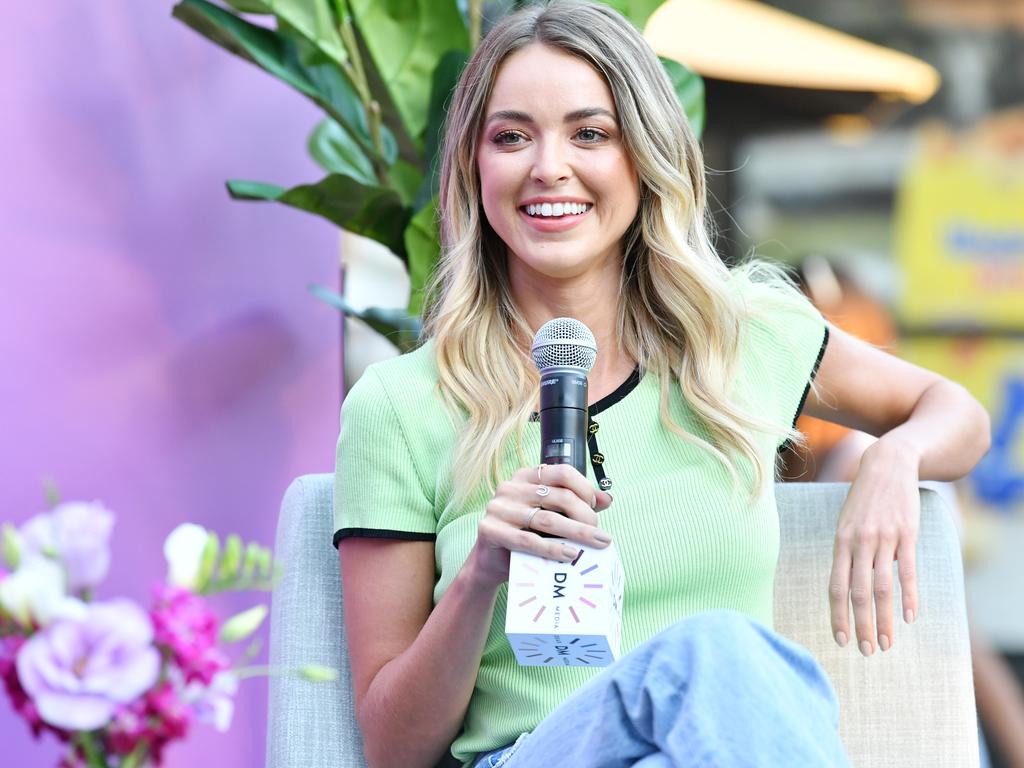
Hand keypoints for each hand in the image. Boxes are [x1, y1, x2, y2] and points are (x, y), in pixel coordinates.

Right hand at [468, 464, 612, 589]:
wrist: (492, 562)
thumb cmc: (525, 535)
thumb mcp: (550, 516)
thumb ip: (576, 505)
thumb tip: (607, 498)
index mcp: (525, 477)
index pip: (563, 472)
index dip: (584, 488)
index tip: (596, 507)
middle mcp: (510, 487)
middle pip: (559, 497)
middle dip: (585, 516)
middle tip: (600, 536)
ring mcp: (498, 508)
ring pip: (547, 519)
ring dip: (577, 533)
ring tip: (596, 545)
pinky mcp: (490, 530)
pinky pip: (528, 540)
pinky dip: (552, 549)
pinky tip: (570, 554)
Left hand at [828, 441, 919, 655]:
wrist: (887, 465)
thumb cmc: (864, 499)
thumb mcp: (847, 523)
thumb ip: (847, 553)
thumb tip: (848, 585)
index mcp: (840, 542)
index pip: (835, 587)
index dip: (837, 614)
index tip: (839, 639)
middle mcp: (858, 543)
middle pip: (858, 593)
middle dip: (860, 626)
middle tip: (865, 652)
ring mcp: (883, 539)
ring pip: (882, 588)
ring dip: (883, 620)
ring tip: (885, 644)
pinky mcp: (906, 535)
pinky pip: (907, 572)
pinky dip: (908, 597)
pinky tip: (908, 618)